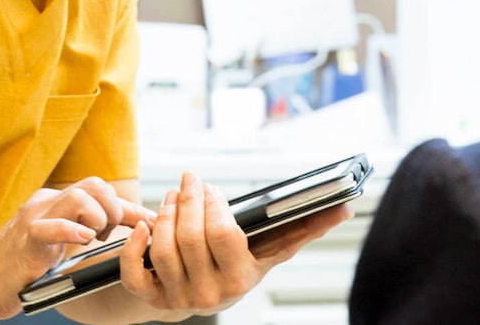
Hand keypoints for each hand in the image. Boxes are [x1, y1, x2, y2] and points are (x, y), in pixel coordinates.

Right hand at [0, 177, 153, 318]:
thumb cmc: (27, 264)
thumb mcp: (63, 241)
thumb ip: (89, 228)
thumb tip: (131, 228)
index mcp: (58, 200)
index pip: (102, 191)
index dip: (131, 207)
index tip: (153, 222)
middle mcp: (47, 201)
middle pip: (94, 184)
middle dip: (113, 209)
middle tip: (107, 235)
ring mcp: (35, 216)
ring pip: (79, 197)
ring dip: (97, 220)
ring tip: (91, 239)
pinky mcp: (27, 238)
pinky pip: (53, 225)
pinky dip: (73, 232)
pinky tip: (81, 242)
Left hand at [115, 171, 352, 315]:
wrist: (202, 296)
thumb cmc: (238, 265)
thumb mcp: (269, 252)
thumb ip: (303, 229)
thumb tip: (345, 208)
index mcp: (240, 279)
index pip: (223, 235)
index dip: (214, 207)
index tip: (211, 188)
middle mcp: (209, 294)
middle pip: (190, 238)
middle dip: (187, 201)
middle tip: (189, 181)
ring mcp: (178, 297)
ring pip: (163, 249)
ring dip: (164, 215)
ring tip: (172, 197)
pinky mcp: (151, 299)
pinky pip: (134, 275)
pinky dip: (134, 248)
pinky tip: (144, 226)